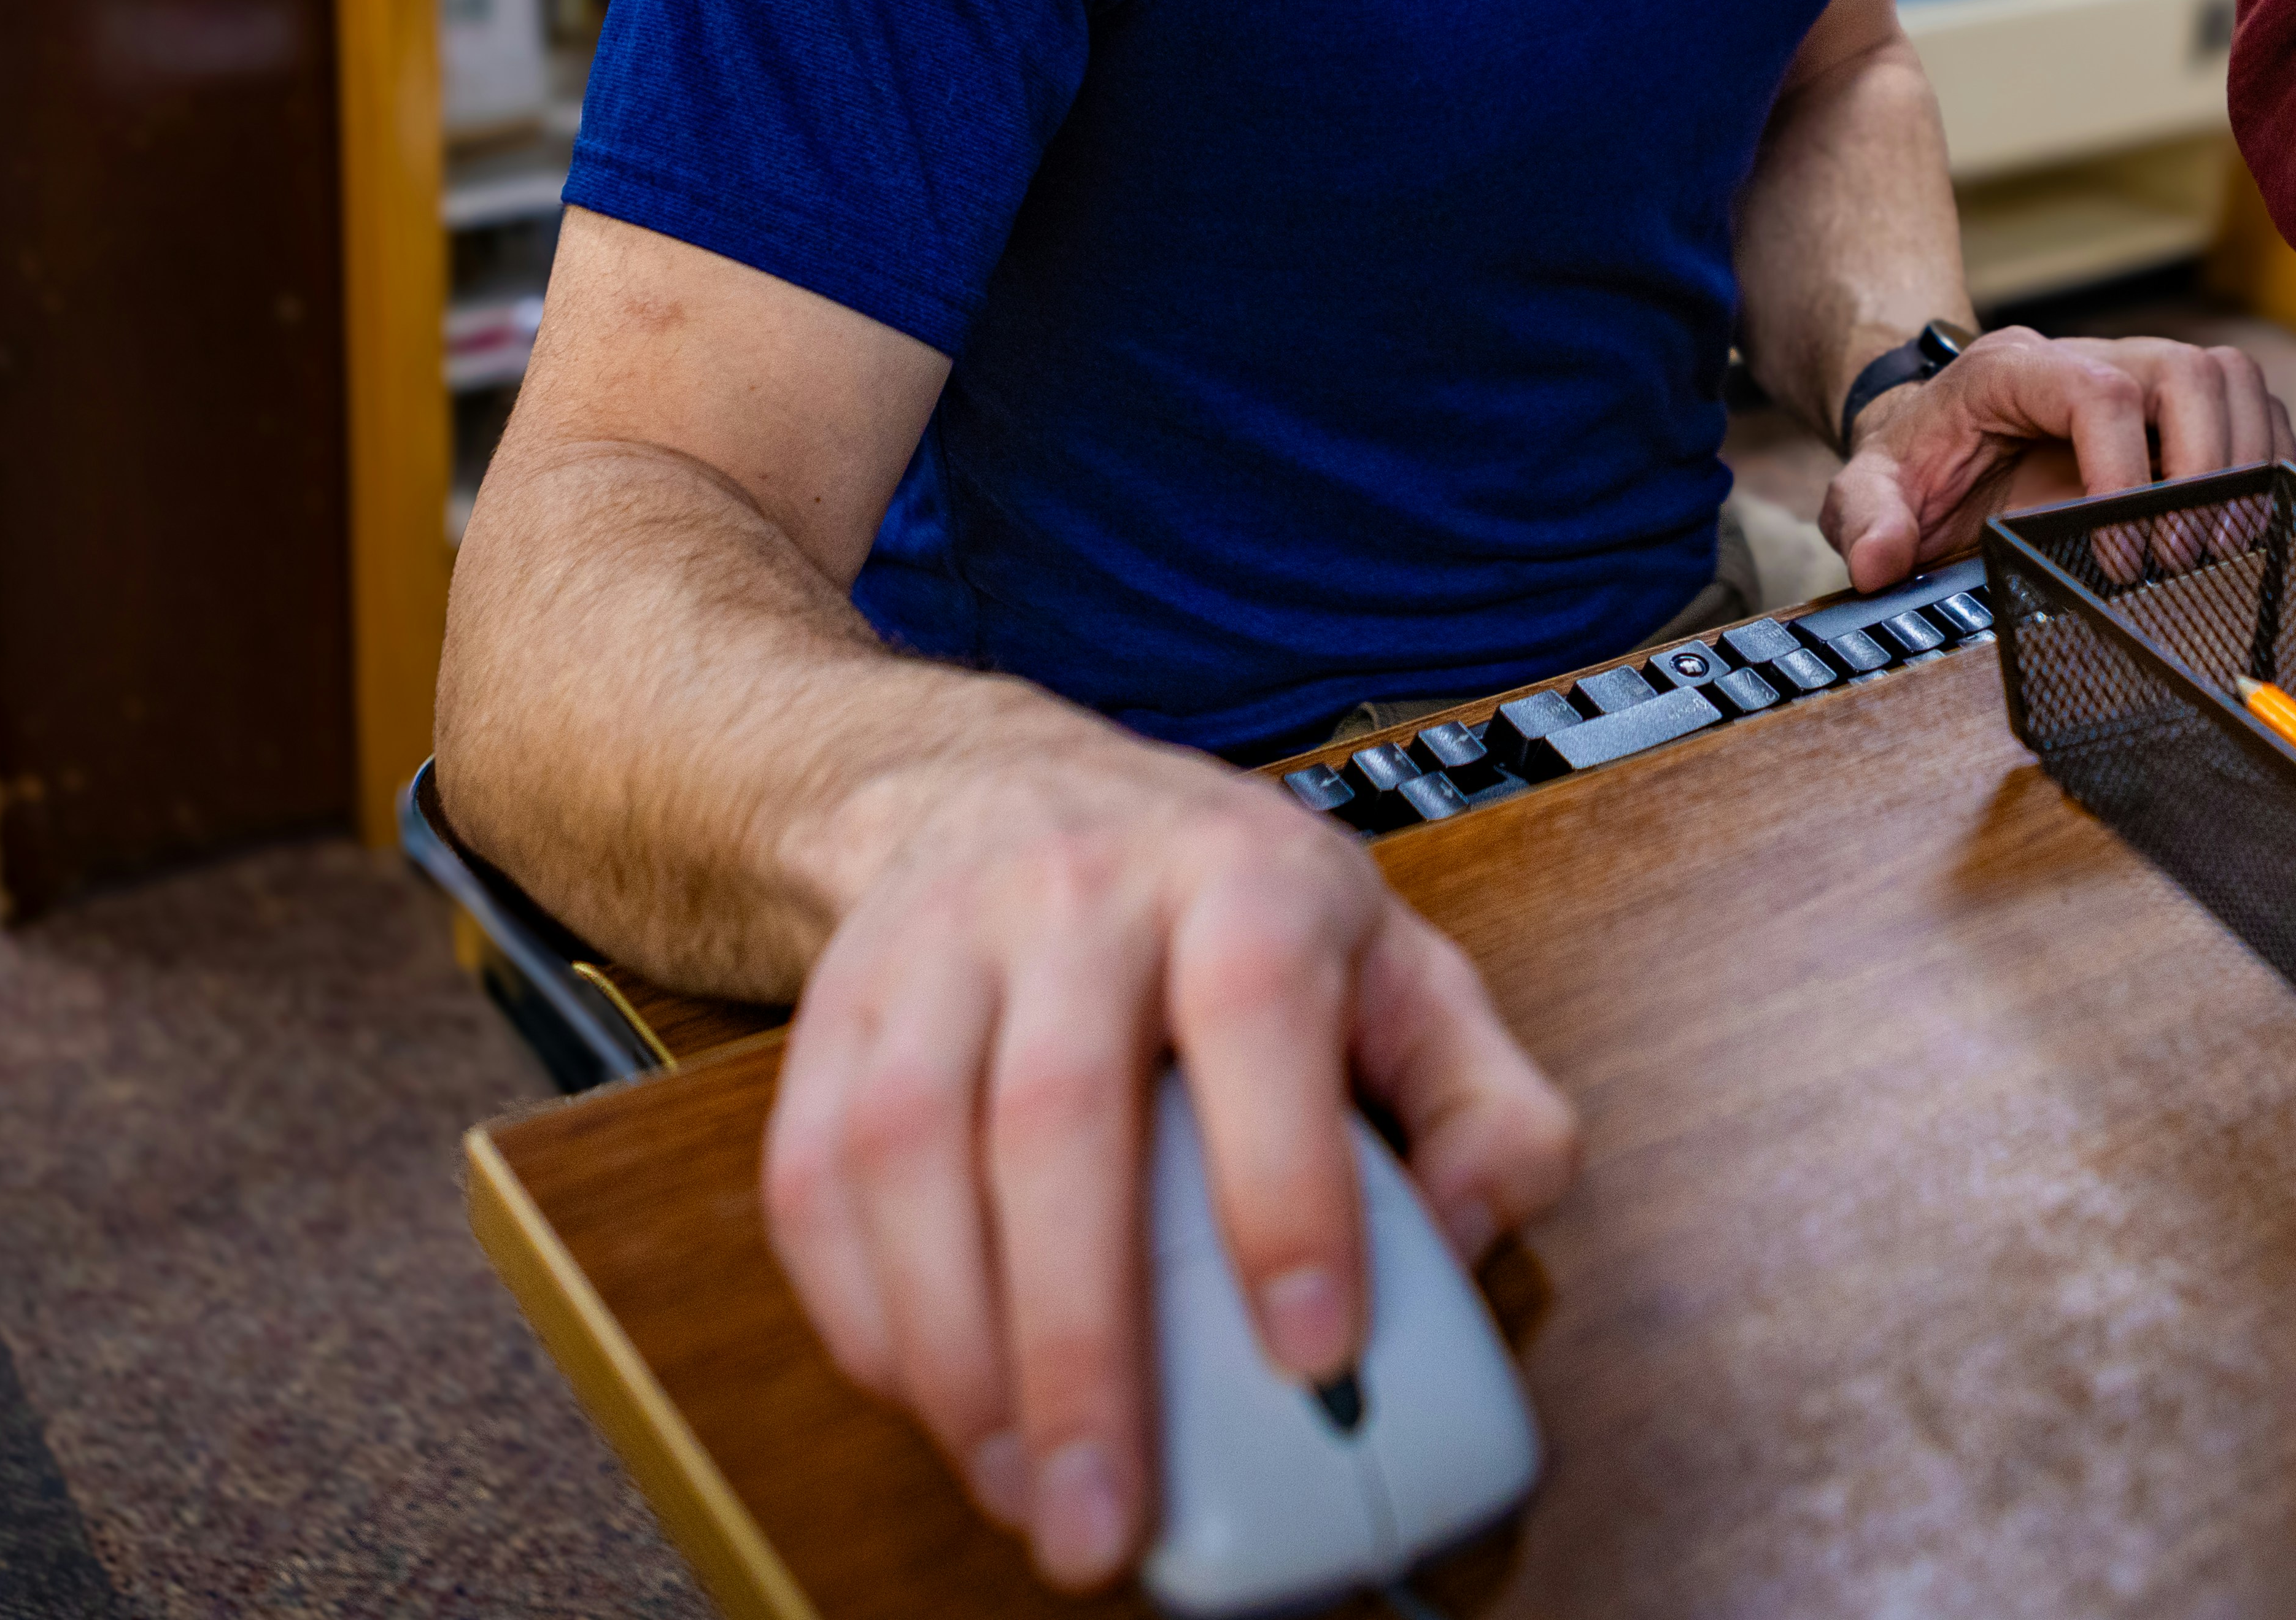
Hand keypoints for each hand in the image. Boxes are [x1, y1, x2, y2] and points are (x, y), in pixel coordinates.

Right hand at [756, 701, 1579, 1594]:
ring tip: (1023, 1489)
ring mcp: (936, 947)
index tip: (1313, 1352)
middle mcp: (1077, 894)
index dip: (1284, 1184)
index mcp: (1243, 879)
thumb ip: (1482, 1106)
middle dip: (1082, 1339)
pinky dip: (861, 1314)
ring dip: (956, 1351)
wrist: (1009, 786)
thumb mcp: (1402, 965)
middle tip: (1113, 1509)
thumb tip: (1464, 1235)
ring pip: (909, 1150)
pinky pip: (813, 1177)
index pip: (1261, 1012)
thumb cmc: (1221, 905)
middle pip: (1059, 1111)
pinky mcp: (833, 1013)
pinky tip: (933, 1402)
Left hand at [1819, 326, 2294, 590]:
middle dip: (2203, 468)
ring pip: (2230, 376)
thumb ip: (1865, 517)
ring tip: (2220, 545)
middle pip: (2187, 370)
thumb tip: (1880, 560)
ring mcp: (2141, 373)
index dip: (2125, 471)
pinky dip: (2263, 462)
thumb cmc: (1919, 462)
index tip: (2120, 554)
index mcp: (2014, 368)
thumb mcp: (1868, 487)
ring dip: (2245, 462)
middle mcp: (2090, 355)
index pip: (2100, 391)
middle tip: (2181, 555)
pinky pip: (2251, 406)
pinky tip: (2242, 524)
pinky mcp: (2177, 406)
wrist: (1938, 439)